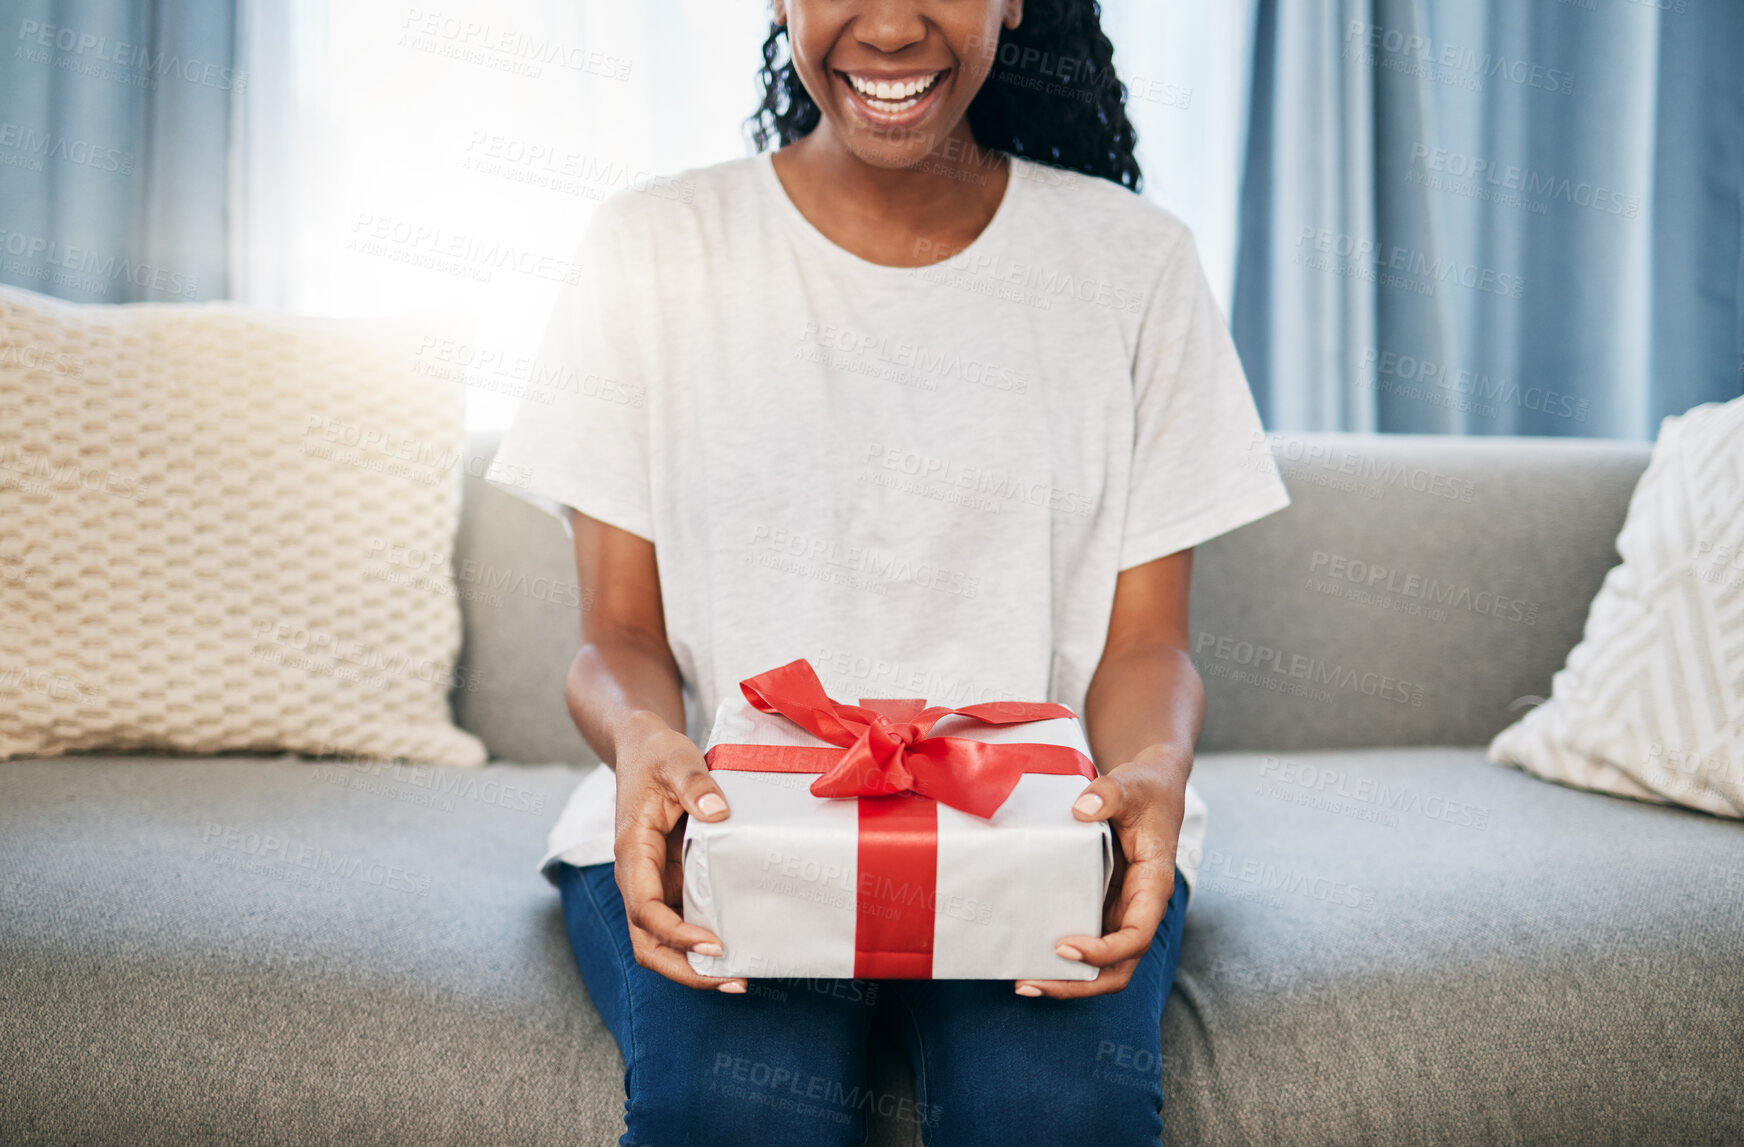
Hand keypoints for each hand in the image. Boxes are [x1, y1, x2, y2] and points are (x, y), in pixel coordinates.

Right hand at [612, 711, 746, 992]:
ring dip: (694, 966)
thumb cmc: (656, 756)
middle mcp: (638, 877)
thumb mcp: (676, 759)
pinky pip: (681, 923)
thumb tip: (717, 814)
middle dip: (684, 970)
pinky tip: (738, 949)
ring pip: (662, 942)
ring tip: (740, 976)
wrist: (643, 750)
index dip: (674, 933)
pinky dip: (702, 944)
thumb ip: (695, 783)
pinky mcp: (671, 882)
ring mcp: (654, 883)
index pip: (644, 909)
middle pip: (647, 942)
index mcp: (632, 852)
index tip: (711, 944)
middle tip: (733, 979)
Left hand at [1015, 750, 1185, 998]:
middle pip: (1118, 967)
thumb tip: (1083, 809)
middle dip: (1078, 983)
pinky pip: (1086, 940)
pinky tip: (1029, 953)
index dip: (1104, 952)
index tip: (1066, 947)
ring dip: (1067, 978)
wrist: (1149, 785)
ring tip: (1023, 980)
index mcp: (1153, 885)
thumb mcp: (1132, 783)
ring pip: (1102, 963)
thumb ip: (1111, 793)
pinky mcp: (1102, 904)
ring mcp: (1119, 910)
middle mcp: (1138, 907)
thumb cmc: (1146, 788)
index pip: (1137, 936)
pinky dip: (1061, 956)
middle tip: (1031, 982)